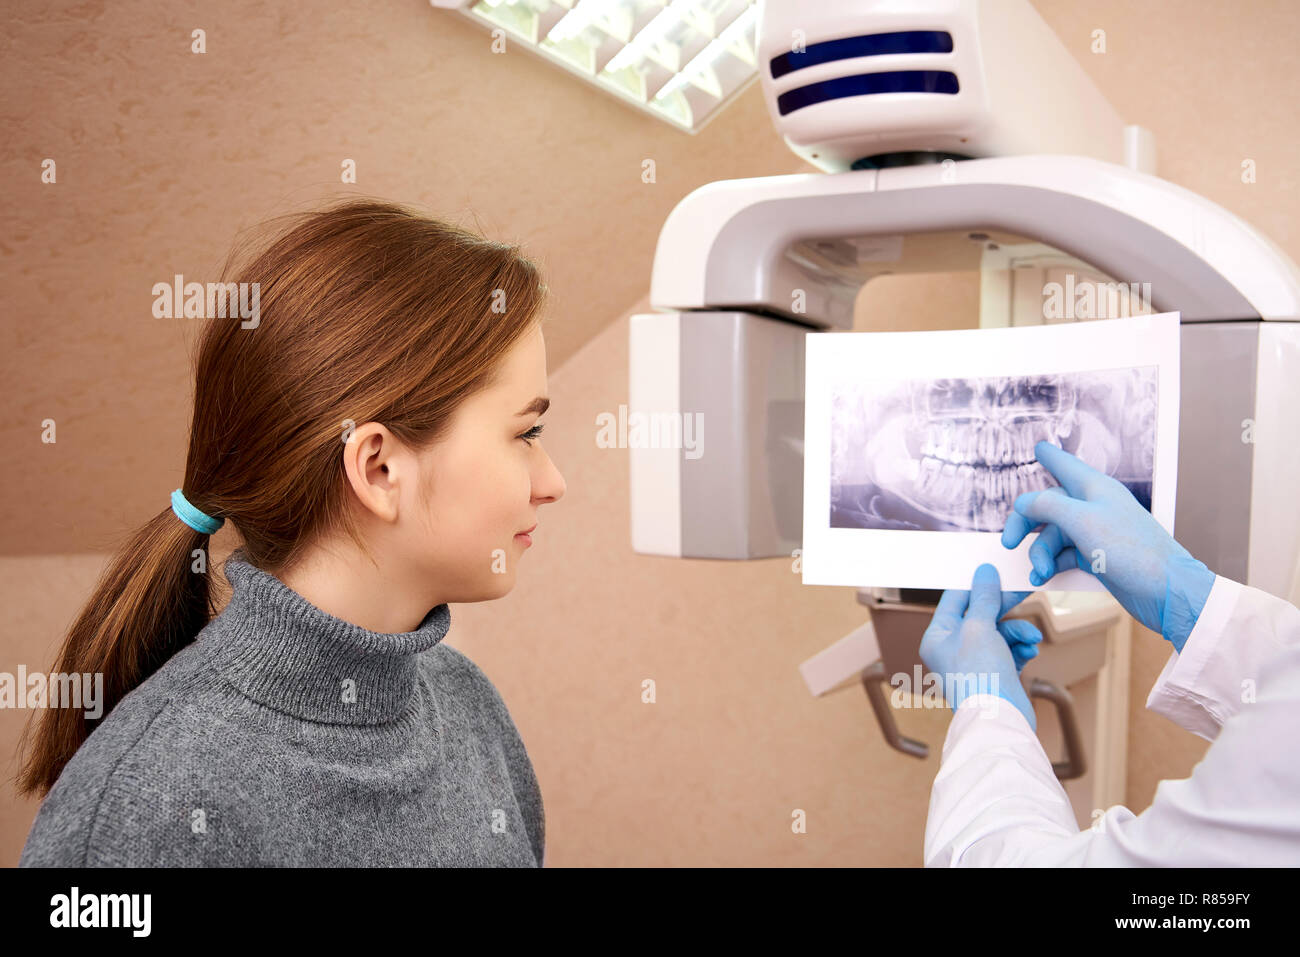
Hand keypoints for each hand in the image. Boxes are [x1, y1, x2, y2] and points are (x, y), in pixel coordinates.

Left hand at [919, 563, 1040, 730]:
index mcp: (937, 636)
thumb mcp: (979, 627)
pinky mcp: (995, 673)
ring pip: (999, 632)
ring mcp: (974, 662)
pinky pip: (1009, 649)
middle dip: (1003, 606)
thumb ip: (983, 598)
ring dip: (1017, 631)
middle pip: (980, 614)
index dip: (976, 583)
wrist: (1000, 720)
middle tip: (1025, 589)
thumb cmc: (980, 675)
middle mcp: (952, 648)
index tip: (995, 570)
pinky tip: (1030, 650)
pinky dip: (1021, 646)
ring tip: (1031, 638)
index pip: (955, 599)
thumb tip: (984, 572)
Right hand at [1001, 441, 1214, 651]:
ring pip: (1053, 535)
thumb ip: (1047, 506)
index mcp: (1094, 489)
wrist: (1165, 590)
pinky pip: (1063, 556)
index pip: (1066, 465)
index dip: (1050, 456)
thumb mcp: (1082, 521)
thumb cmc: (1131, 550)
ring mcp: (1095, 533)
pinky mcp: (1096, 557)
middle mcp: (1093, 507)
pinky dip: (1051, 566)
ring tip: (1039, 571)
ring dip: (1040, 554)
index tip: (1039, 447)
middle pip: (1048, 506)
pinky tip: (1042, 578)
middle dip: (1025, 523)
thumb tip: (1022, 502)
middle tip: (1008, 542)